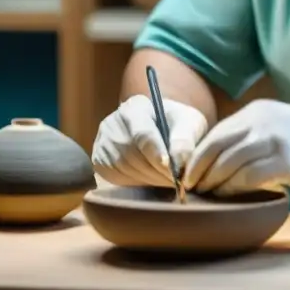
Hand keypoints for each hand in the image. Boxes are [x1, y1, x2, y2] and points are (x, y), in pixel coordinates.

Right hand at [91, 94, 207, 187]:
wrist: (163, 132)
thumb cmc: (178, 126)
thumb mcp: (190, 124)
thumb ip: (186, 139)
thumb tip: (179, 161)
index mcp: (135, 107)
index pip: (142, 134)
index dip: (157, 154)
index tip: (172, 169)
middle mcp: (113, 122)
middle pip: (132, 154)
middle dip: (157, 171)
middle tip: (178, 181)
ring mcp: (103, 142)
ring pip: (124, 168)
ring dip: (149, 179)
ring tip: (168, 180)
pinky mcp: (99, 161)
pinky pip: (116, 178)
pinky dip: (136, 183)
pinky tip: (152, 179)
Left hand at [183, 99, 289, 195]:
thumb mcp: (277, 124)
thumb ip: (251, 133)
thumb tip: (217, 157)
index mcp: (256, 111)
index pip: (216, 133)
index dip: (198, 155)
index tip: (188, 173)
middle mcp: (262, 121)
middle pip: (217, 146)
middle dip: (199, 169)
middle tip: (190, 188)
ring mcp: (273, 140)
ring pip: (229, 162)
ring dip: (214, 181)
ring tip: (207, 195)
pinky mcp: (285, 161)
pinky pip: (249, 176)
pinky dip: (234, 188)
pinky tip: (230, 196)